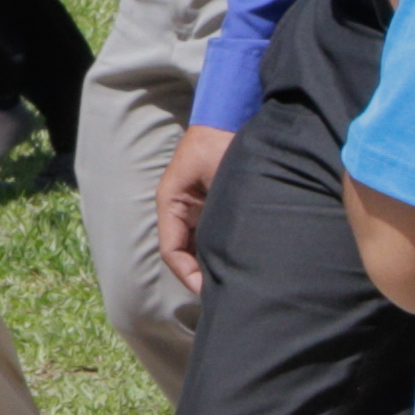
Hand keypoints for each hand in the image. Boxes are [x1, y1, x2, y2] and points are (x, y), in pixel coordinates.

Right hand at [161, 122, 232, 295]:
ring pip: (201, 248)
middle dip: (201, 275)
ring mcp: (201, 211)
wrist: (234, 120)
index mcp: (172, 205)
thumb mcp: (208, 183)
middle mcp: (183, 211)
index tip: (207, 290)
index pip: (172, 251)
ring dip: (213, 265)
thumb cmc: (217, 146)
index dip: (187, 274)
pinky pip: (216, 237)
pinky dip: (224, 252)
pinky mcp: (218, 208)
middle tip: (224, 294)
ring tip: (234, 283)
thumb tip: (214, 260)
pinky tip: (241, 263)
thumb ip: (208, 218)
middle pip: (186, 254)